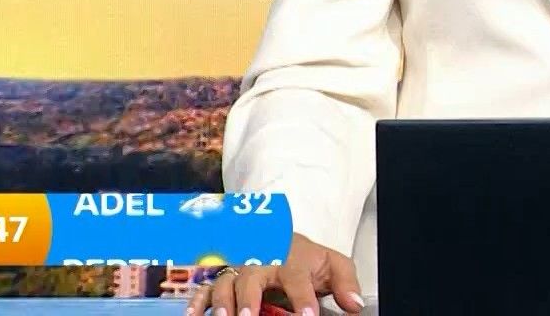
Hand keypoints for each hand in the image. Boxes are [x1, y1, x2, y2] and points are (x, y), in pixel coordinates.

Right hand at [186, 232, 363, 315]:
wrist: (282, 241)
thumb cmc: (307, 260)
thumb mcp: (332, 266)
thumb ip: (346, 283)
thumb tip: (355, 306)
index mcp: (289, 259)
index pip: (295, 275)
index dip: (302, 296)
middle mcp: (259, 264)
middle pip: (251, 276)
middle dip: (250, 298)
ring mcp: (238, 272)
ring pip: (224, 283)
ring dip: (222, 301)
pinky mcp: (222, 281)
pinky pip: (204, 290)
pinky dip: (197, 301)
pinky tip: (193, 315)